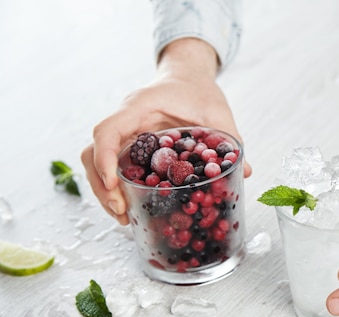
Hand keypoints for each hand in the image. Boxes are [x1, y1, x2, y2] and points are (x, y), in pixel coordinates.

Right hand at [81, 38, 251, 224]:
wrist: (187, 77)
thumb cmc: (199, 90)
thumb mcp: (218, 113)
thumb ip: (230, 140)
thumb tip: (245, 171)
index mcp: (140, 106)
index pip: (107, 130)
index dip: (105, 159)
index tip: (115, 185)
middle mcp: (125, 120)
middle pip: (93, 153)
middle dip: (102, 186)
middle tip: (122, 211)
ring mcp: (124, 133)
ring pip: (96, 162)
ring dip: (105, 191)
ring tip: (123, 216)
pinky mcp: (130, 145)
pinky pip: (113, 166)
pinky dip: (117, 187)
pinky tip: (130, 206)